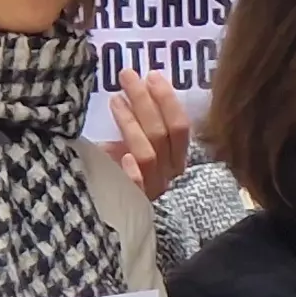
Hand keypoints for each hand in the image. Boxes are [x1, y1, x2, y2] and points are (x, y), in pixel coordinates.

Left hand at [109, 70, 186, 201]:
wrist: (116, 220)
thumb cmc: (124, 170)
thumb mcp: (137, 144)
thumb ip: (141, 125)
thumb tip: (130, 90)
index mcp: (176, 158)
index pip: (180, 126)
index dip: (167, 100)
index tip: (151, 75)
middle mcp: (169, 174)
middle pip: (162, 134)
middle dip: (144, 101)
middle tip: (126, 75)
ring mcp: (152, 189)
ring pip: (147, 153)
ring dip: (131, 123)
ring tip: (115, 99)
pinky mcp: (133, 204)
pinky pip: (137, 188)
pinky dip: (133, 172)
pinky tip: (122, 156)